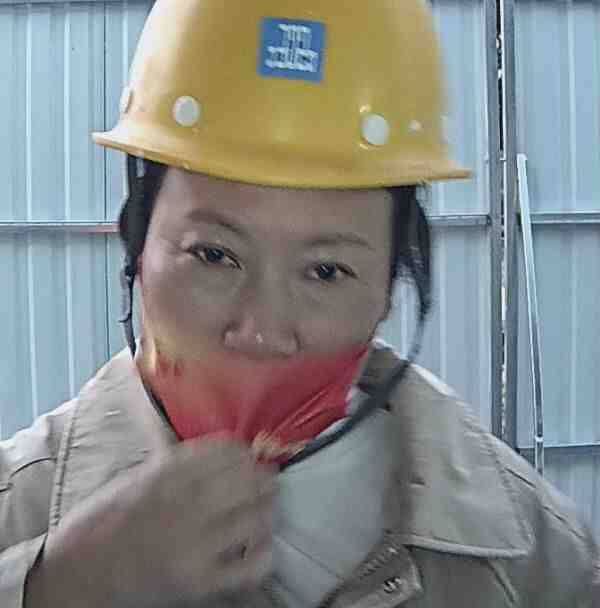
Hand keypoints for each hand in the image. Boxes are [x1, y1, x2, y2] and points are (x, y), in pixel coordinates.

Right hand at [25, 438, 274, 607]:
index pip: (227, 451)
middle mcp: (185, 505)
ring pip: (256, 517)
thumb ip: (175, 463)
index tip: (250, 456)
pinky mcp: (198, 583)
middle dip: (264, 477)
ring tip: (265, 509)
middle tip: (267, 481)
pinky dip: (262, 554)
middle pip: (249, 480)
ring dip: (266, 510)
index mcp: (169, 475)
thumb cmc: (104, 522)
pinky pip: (250, 566)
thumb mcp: (136, 478)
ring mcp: (194, 545)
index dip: (246, 452)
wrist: (76, 575)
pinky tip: (258, 547)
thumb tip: (220, 450)